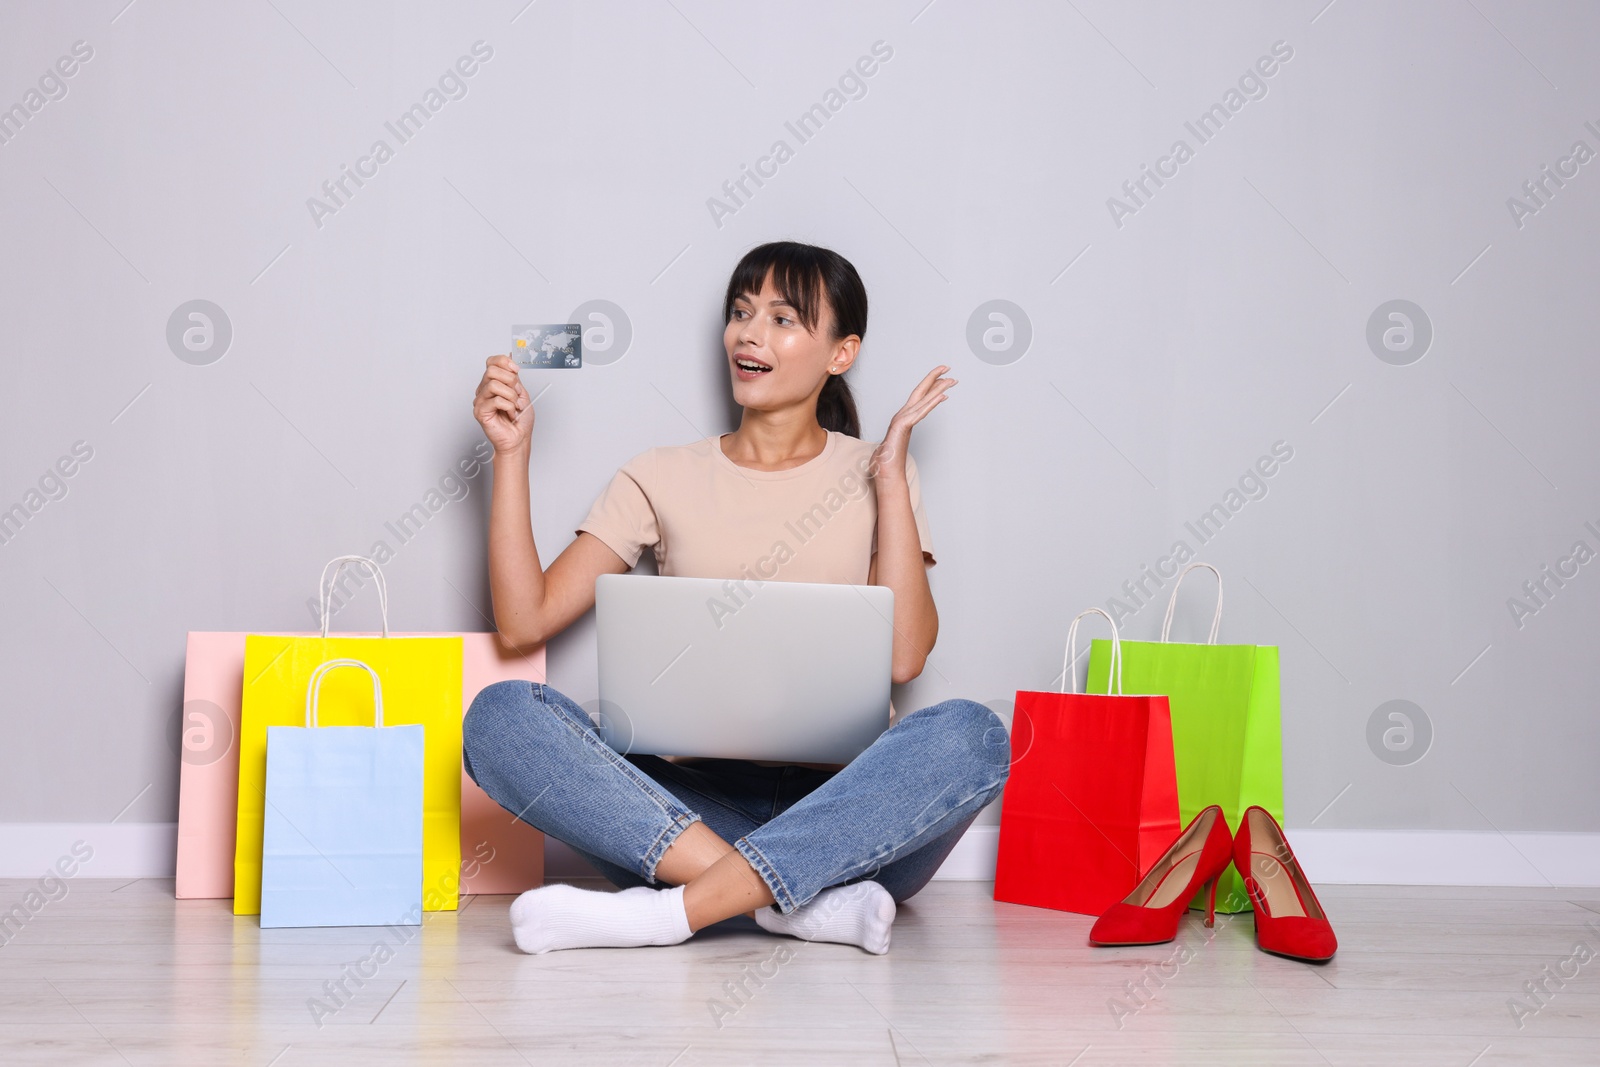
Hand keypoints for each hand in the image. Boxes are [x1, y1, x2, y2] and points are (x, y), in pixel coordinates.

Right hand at [474, 355, 534, 456]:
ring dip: (511, 396)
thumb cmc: (520, 420)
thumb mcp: (521, 393)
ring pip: (494, 384)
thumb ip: (514, 376)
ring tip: (515, 406)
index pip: (492, 362)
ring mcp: (480, 400)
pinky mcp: (480, 412)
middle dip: (510, 380)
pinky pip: (496, 400)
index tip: (516, 369)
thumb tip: (511, 356)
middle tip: (517, 393)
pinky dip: (509, 406)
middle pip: (491, 370)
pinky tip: (510, 414)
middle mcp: (484, 390)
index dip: (504, 362)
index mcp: (493, 383)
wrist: (519, 440)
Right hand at [872, 365, 954, 481]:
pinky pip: (921, 412)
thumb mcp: (897, 444)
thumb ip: (900, 436)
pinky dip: (932, 402)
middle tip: (947, 367)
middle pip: (920, 392)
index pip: (918, 397)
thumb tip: (901, 435)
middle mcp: (903, 416)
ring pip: (923, 399)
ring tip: (951, 379)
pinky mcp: (902, 426)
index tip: (943, 378)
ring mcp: (902, 420)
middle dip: (934, 378)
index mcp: (903, 418)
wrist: (884, 472)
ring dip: (937, 387)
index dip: (930, 385)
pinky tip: (942, 396)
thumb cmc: (889, 461)